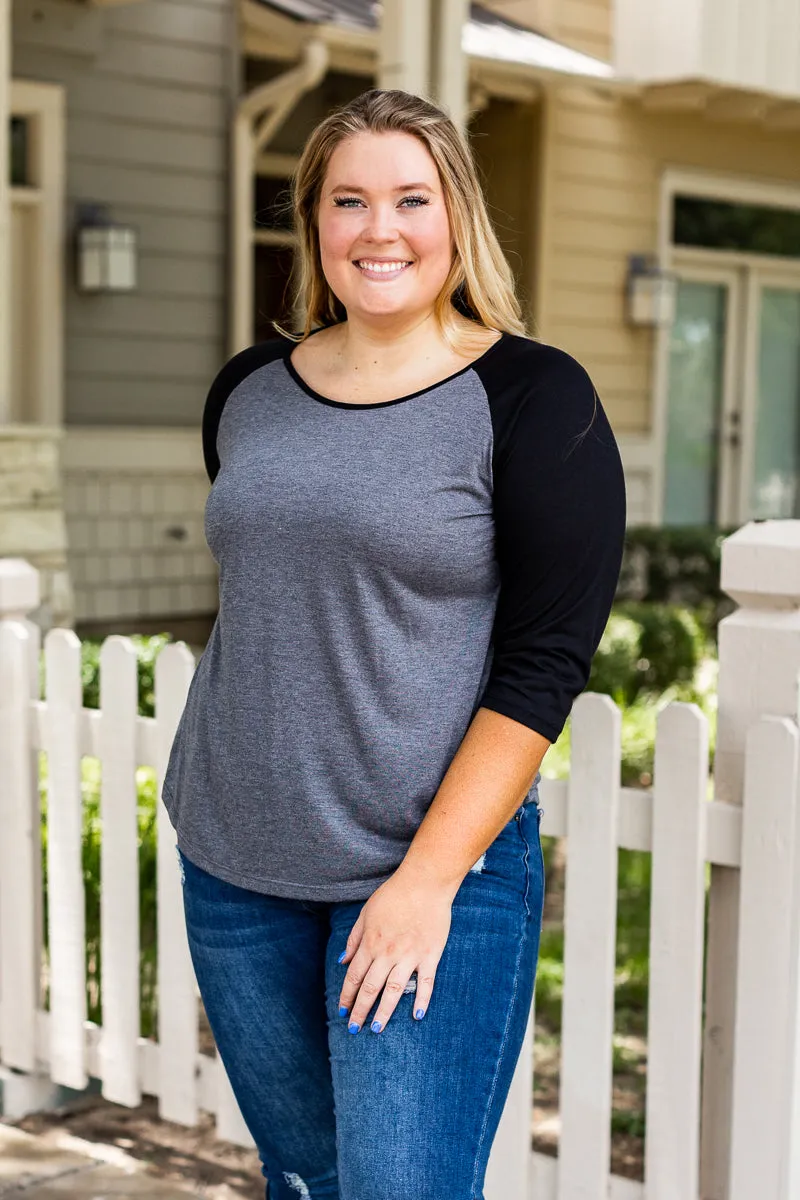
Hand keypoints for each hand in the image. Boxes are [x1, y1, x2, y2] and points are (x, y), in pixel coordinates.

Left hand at [337, 870, 453, 1032]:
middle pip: (370, 988)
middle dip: (360, 1011)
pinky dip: (422, 1000)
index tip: (342, 1011)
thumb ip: (354, 938)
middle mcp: (388, 953)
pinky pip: (426, 983)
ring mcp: (410, 956)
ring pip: (394, 991)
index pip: (354, 976)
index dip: (347, 996)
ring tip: (376, 1029)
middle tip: (354, 1029)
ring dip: (384, 1012)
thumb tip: (342, 961)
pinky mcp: (430, 955)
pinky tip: (417, 1016)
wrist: (425, 883)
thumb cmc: (394, 895)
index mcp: (371, 943)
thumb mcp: (366, 912)